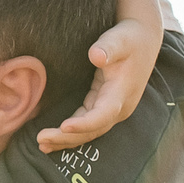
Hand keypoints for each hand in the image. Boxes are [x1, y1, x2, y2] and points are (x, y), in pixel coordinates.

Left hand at [37, 15, 158, 150]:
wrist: (143, 40)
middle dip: (67, 137)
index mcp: (121, 93)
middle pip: (93, 130)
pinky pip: (87, 124)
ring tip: (42, 144)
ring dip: (66, 139)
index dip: (84, 123)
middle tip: (40, 139)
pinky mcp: (104, 106)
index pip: (103, 115)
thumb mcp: (120, 39)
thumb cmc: (129, 38)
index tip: (64, 126)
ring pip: (89, 131)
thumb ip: (108, 47)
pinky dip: (71, 133)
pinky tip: (53, 138)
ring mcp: (112, 109)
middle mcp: (119, 107)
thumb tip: (96, 55)